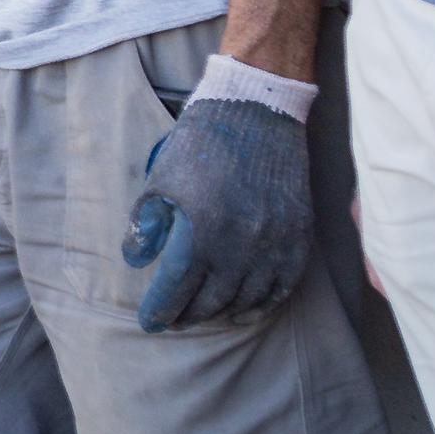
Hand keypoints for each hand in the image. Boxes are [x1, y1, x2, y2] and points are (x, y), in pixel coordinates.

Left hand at [122, 99, 310, 329]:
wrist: (257, 111)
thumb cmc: (201, 143)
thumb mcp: (160, 179)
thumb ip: (146, 224)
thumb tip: (137, 262)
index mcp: (201, 233)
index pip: (176, 290)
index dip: (161, 310)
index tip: (149, 322)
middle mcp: (240, 246)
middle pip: (211, 301)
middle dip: (187, 316)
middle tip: (174, 320)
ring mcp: (273, 244)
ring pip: (247, 299)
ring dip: (222, 313)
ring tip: (204, 315)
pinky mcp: (297, 236)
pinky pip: (283, 286)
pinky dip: (262, 304)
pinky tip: (245, 309)